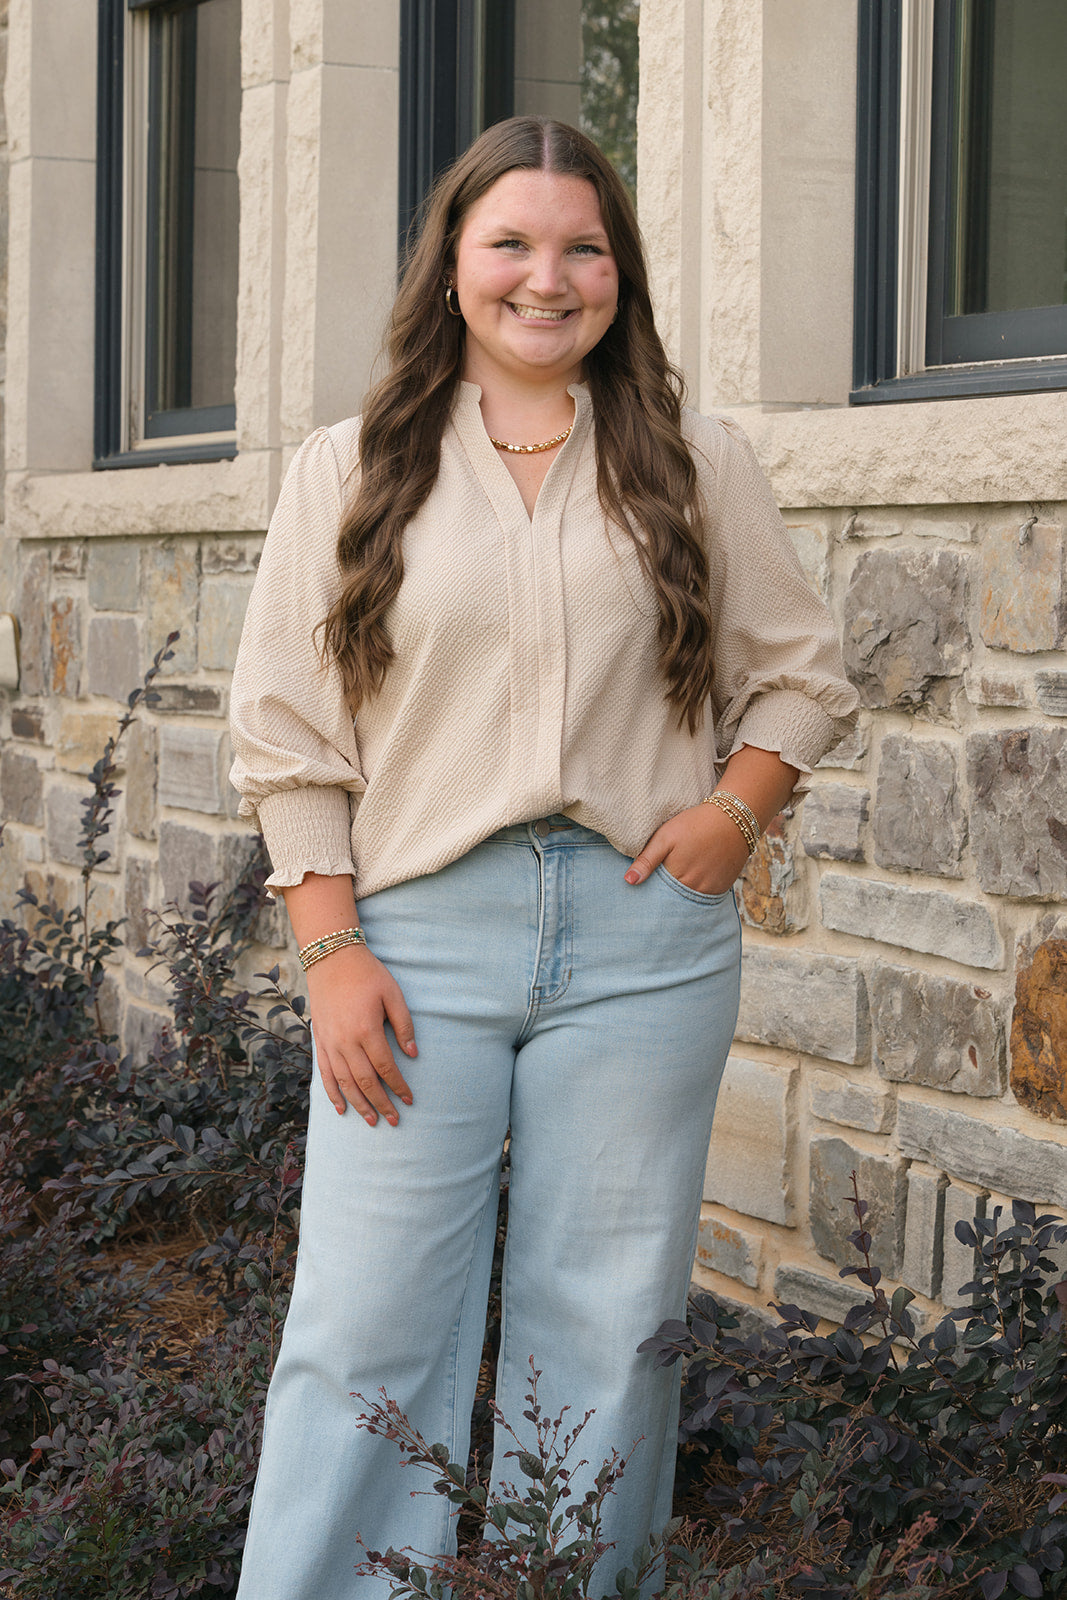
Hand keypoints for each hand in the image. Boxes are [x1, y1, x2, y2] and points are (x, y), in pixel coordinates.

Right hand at [305, 944, 416, 1124]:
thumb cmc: (367, 975)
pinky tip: (341, 1108)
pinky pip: (325, 1074)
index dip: (398, 1086)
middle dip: (381, 1103)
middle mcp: (345, 1041)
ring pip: (344, 1083)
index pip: (385, 1067)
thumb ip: (404, 1025)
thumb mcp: (393, 994)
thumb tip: (413, 1054)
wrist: (331, 959)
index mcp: (366, 1030)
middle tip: (394, 1120)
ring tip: (372, 1120)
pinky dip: (332, 1093)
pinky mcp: (320, 1041)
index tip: (410, 1100)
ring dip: (359, 1104)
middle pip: (364, 1081)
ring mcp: (330, 1043)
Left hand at [624, 802, 751, 895]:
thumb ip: (647, 859)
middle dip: (664, 898)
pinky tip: (693, 884)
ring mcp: (709, 890)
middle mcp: (693, 888)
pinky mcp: (722, 888)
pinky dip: (697, 894)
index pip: (657, 894)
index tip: (643, 891)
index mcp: (675, 876)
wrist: (732, 820)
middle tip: (659, 891)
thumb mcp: (666, 837)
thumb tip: (629, 881)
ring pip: (689, 901)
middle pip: (673, 900)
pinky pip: (705, 898)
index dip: (650, 892)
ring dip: (681, 897)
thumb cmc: (695, 825)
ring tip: (675, 886)